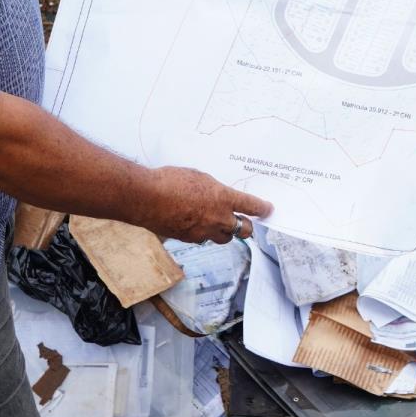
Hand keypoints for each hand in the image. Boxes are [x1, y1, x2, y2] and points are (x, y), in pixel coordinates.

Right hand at [136, 166, 274, 243]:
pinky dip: (202, 233)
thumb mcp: (199, 177)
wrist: (147, 197)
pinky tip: (193, 223)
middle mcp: (218, 218)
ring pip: (223, 238)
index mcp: (223, 198)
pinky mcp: (189, 239)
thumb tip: (216, 195)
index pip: (251, 206)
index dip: (262, 209)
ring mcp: (204, 231)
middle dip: (246, 227)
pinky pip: (202, 238)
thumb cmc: (170, 181)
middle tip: (245, 223)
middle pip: (243, 229)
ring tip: (218, 224)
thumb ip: (213, 189)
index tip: (268, 210)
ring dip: (224, 232)